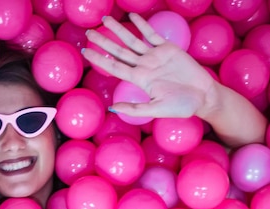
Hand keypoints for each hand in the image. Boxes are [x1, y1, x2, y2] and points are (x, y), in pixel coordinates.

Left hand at [82, 14, 216, 119]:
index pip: (114, 67)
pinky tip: (132, 18)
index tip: (85, 53)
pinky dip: (142, 25)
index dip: (99, 60)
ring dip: (119, 29)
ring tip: (105, 20)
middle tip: (88, 33)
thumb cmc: (182, 106)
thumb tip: (112, 108)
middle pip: (119, 51)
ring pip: (132, 40)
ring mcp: (155, 56)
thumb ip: (135, 109)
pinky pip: (152, 34)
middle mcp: (144, 66)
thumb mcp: (157, 109)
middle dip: (103, 41)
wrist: (203, 96)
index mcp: (140, 79)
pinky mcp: (168, 48)